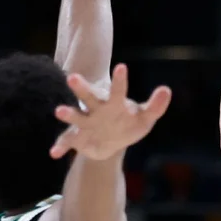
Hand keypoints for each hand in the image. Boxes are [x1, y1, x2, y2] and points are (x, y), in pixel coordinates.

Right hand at [50, 64, 170, 160]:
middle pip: (88, 97)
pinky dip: (60, 146)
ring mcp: (85, 123)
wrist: (111, 142)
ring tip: (59, 111)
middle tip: (72, 77)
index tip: (122, 67)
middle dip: (81, 88)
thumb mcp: (145, 117)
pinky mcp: (77, 138)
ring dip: (68, 114)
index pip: (118, 90)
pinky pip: (67, 141)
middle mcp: (96, 110)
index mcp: (114, 103)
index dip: (120, 81)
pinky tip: (54, 153)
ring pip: (76, 117)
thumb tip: (166, 90)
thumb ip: (156, 106)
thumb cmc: (129, 123)